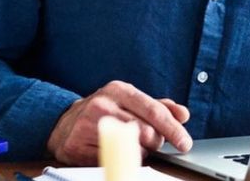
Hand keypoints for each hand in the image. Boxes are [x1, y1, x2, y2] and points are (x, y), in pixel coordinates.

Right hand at [46, 80, 192, 164]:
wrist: (63, 122)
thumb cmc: (105, 111)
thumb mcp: (131, 101)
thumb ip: (159, 107)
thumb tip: (183, 115)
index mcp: (120, 90)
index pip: (154, 111)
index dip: (173, 129)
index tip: (185, 143)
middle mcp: (103, 104)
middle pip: (145, 131)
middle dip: (156, 142)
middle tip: (153, 143)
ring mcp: (87, 125)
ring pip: (129, 147)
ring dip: (139, 151)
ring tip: (132, 145)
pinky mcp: (75, 146)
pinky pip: (109, 159)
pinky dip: (118, 159)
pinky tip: (114, 150)